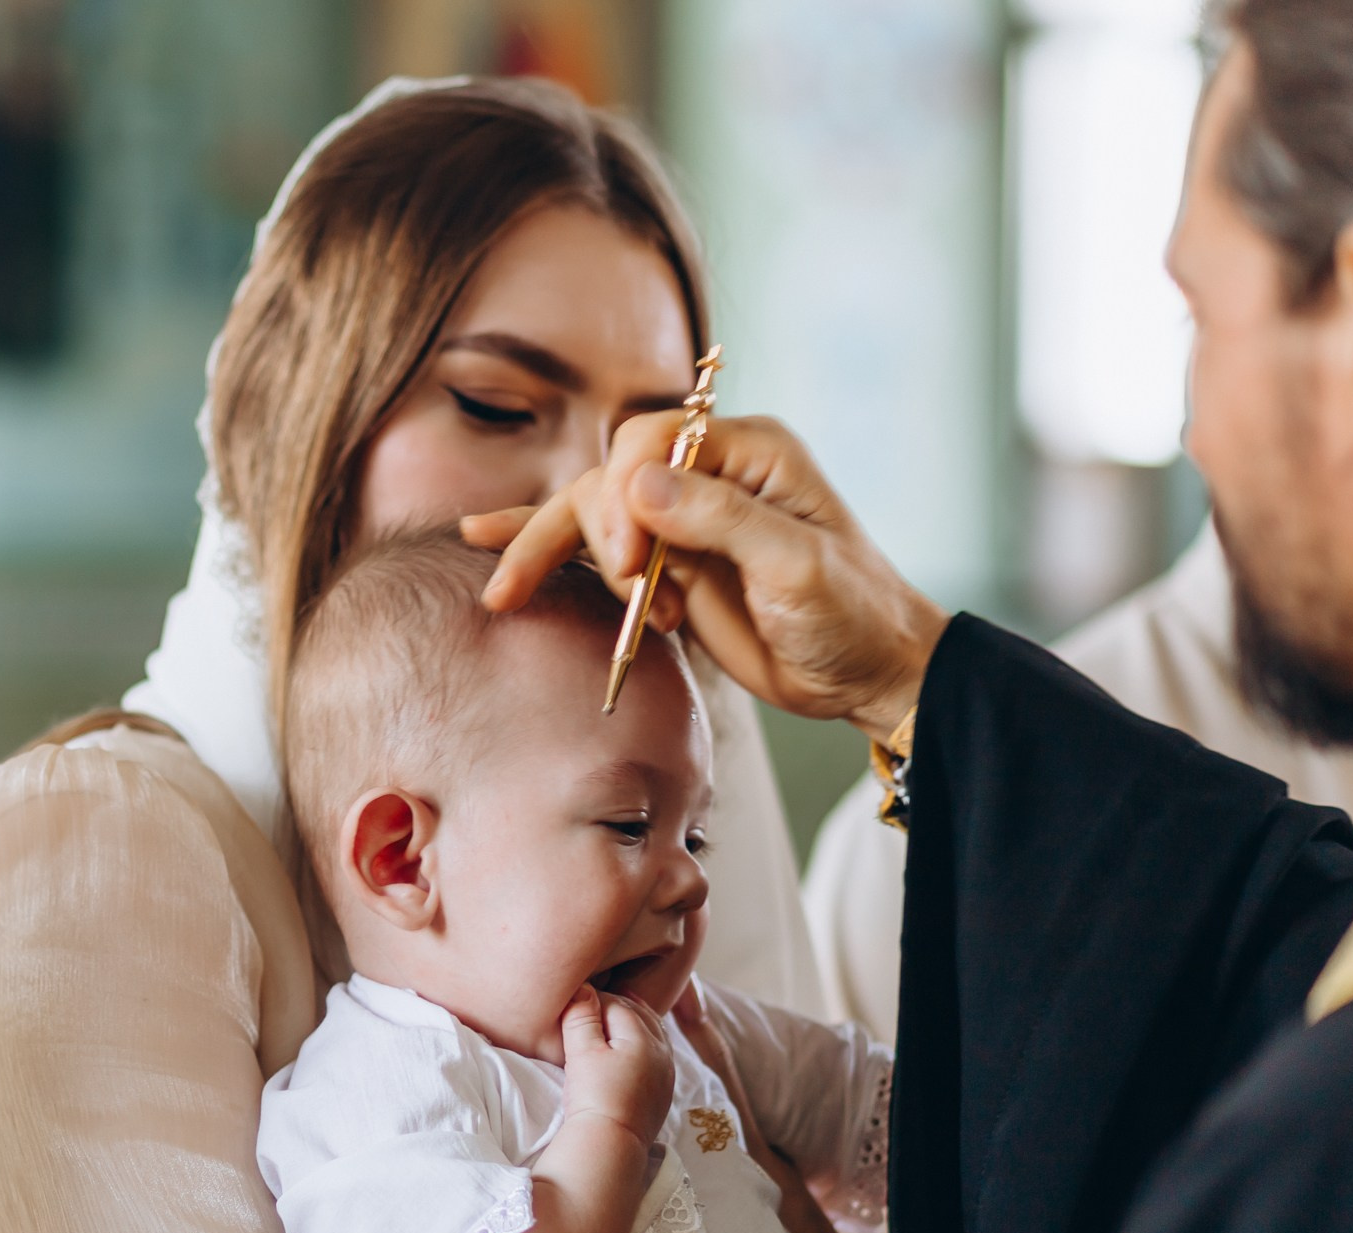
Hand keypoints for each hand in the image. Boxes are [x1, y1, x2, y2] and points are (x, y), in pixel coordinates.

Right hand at [463, 413, 949, 742]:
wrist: (867, 673)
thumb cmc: (852, 615)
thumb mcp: (797, 567)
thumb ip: (720, 520)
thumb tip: (638, 485)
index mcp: (748, 454)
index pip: (650, 440)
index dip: (625, 495)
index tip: (635, 563)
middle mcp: (708, 475)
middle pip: (610, 477)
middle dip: (598, 532)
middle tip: (632, 591)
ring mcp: (683, 521)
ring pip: (592, 512)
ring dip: (566, 553)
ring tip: (548, 597)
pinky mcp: (667, 565)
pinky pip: (594, 548)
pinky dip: (543, 546)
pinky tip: (485, 541)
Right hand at [559, 986, 674, 1147]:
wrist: (611, 1144)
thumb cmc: (594, 1096)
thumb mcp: (581, 1052)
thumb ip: (581, 1017)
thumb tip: (583, 987)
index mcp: (643, 1035)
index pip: (617, 1003)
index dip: (593, 999)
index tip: (574, 1001)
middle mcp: (662, 1050)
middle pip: (640, 1014)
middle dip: (618, 1005)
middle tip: (593, 1003)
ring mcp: (666, 1072)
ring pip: (653, 1033)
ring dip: (634, 1023)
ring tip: (615, 1017)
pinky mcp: (663, 1092)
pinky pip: (656, 1055)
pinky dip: (643, 1044)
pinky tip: (629, 1049)